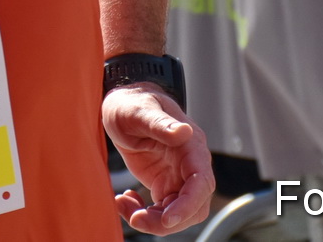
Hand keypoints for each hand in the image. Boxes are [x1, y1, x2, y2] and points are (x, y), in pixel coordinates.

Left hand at [104, 84, 213, 234]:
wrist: (122, 105)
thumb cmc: (131, 103)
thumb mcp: (139, 111)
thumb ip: (160, 123)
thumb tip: (183, 132)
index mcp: (191, 145)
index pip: (201, 182)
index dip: (188, 204)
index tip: (167, 219)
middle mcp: (190, 163)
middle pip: (194, 206)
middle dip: (167, 220)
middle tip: (135, 218)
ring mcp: (179, 176)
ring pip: (178, 213)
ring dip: (153, 220)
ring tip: (123, 205)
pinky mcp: (165, 184)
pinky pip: (161, 210)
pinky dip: (143, 213)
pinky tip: (124, 200)